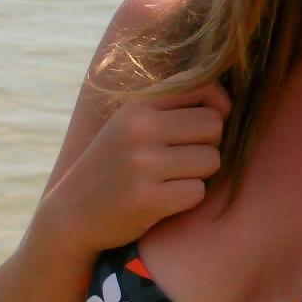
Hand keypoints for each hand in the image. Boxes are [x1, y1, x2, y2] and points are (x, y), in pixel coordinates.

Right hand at [43, 77, 230, 254]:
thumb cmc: (117, 165)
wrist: (72, 214)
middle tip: (185, 159)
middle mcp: (140, 129)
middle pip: (214, 125)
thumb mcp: (133, 124)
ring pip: (212, 160)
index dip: (218, 107)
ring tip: (172, 179)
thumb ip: (173, 107)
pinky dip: (188, 198)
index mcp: (139, 105)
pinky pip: (198, 192)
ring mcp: (143, 164)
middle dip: (209, 145)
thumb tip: (229, 102)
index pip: (205, 87)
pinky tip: (164, 199)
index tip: (206, 127)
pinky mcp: (148, 198)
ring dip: (200, 174)